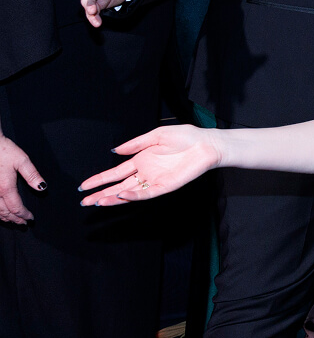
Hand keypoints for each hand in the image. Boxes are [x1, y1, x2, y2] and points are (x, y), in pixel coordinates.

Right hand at [0, 135, 43, 224]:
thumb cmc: (4, 150)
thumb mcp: (22, 160)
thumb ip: (32, 175)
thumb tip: (42, 188)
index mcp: (6, 188)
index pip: (17, 207)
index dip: (24, 215)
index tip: (31, 219)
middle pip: (5, 213)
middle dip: (15, 219)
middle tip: (23, 224)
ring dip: (4, 218)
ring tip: (12, 221)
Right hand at [79, 124, 218, 206]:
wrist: (206, 143)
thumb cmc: (186, 136)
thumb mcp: (156, 135)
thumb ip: (135, 144)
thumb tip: (114, 151)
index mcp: (141, 160)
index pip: (116, 173)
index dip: (100, 179)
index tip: (84, 185)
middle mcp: (146, 172)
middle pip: (118, 186)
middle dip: (101, 193)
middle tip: (83, 201)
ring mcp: (155, 180)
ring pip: (129, 192)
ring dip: (113, 197)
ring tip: (96, 202)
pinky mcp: (166, 185)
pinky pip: (147, 193)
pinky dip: (134, 195)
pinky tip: (121, 196)